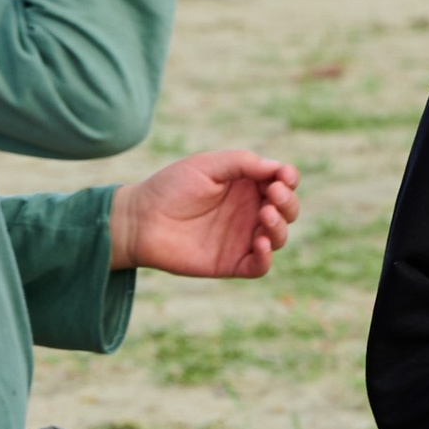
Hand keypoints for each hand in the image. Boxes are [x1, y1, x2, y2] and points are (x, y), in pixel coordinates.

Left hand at [111, 148, 296, 279]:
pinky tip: (259, 242)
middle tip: (273, 195)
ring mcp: (242, 238)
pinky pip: (260, 265)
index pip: (281, 182)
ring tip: (265, 214)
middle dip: (288, 202)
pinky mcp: (232, 263)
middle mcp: (249, 212)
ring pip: (278, 237)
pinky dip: (266, 257)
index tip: (284, 177)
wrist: (139, 220)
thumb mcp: (206, 165)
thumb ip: (242, 162)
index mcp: (246, 185)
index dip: (289, 179)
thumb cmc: (170, 187)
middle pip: (287, 210)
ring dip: (280, 226)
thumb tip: (277, 168)